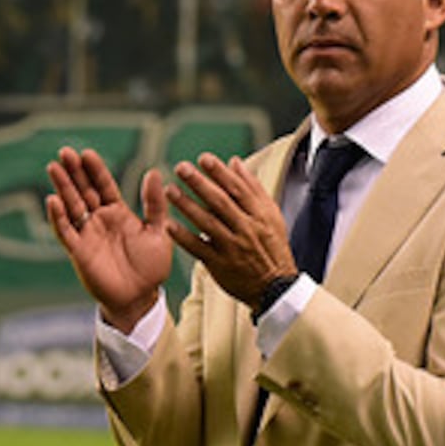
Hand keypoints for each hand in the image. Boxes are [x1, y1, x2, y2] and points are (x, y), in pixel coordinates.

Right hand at [45, 147, 171, 330]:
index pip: (103, 185)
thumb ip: (154, 204)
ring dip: (62, 187)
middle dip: (74, 171)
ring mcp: (87, 234)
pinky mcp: (78, 250)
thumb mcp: (158, 231)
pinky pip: (66, 231)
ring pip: (71, 205)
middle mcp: (99, 220)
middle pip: (83, 190)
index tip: (87, 153)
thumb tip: (154, 172)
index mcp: (118, 212)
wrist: (140, 298)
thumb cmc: (151, 267)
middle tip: (65, 152)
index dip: (95, 169)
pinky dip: (58, 216)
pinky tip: (52, 200)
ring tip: (53, 167)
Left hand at [165, 153, 296, 308]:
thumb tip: (235, 162)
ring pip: (208, 223)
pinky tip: (168, 225)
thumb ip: (252, 188)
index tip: (204, 158)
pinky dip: (184, 237)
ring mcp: (232, 248)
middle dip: (200, 183)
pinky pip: (199, 249)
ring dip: (187, 206)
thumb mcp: (271, 215)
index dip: (220, 173)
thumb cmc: (272, 247)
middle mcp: (246, 229)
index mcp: (259, 215)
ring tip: (170, 191)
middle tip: (182, 168)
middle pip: (221, 203)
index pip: (238, 189)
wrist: (275, 287)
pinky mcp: (220, 265)